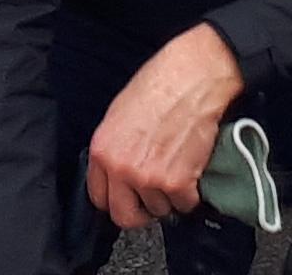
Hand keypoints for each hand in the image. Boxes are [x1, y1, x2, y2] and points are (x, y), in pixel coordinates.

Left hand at [84, 23, 242, 229]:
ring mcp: (149, 178)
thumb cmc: (160, 84)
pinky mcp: (178, 182)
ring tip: (176, 166)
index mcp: (102, 150)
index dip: (116, 198)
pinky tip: (191, 168)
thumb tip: (116, 171)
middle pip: (124, 215)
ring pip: (159, 210)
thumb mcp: (120, 113)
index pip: (98, 197)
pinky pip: (184, 205)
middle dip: (140, 211)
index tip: (126, 196)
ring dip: (169, 196)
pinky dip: (191, 193)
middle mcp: (121, 168)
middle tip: (152, 197)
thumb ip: (114, 148)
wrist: (193, 76)